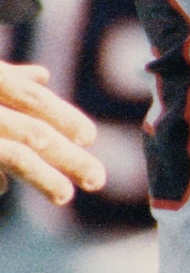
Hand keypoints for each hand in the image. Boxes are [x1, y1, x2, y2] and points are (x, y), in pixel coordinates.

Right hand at [0, 61, 105, 205]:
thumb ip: (9, 77)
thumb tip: (44, 76)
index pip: (34, 100)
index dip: (64, 117)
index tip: (90, 138)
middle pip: (33, 133)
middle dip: (68, 157)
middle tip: (98, 179)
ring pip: (14, 156)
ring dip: (42, 177)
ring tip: (65, 196)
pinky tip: (3, 189)